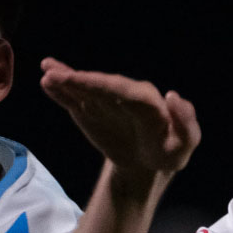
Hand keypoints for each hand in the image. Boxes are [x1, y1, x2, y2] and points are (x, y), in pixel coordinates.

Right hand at [40, 58, 199, 176]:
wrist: (149, 160)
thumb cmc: (169, 149)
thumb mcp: (186, 142)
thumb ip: (186, 121)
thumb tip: (172, 96)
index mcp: (148, 100)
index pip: (126, 91)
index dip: (106, 86)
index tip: (86, 81)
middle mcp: (124, 94)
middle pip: (101, 86)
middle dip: (81, 81)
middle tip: (57, 75)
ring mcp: (105, 101)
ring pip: (85, 89)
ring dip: (65, 80)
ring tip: (47, 72)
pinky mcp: (91, 110)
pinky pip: (74, 100)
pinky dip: (60, 91)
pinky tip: (46, 80)